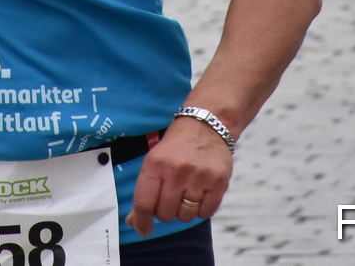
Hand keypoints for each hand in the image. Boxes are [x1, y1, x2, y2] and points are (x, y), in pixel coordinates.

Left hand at [126, 114, 234, 236]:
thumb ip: (144, 192)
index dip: (142, 222)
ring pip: (186, 216)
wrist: (206, 125)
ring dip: (184, 211)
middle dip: (166, 212)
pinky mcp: (218, 182)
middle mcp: (177, 171)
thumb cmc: (176, 147)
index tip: (143, 230)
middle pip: (166, 214)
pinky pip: (205, 213)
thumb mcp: (154, 161)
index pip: (144, 203)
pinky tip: (200, 194)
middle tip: (170, 197)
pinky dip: (201, 209)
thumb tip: (135, 222)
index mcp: (156, 164)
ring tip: (186, 193)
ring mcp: (199, 177)